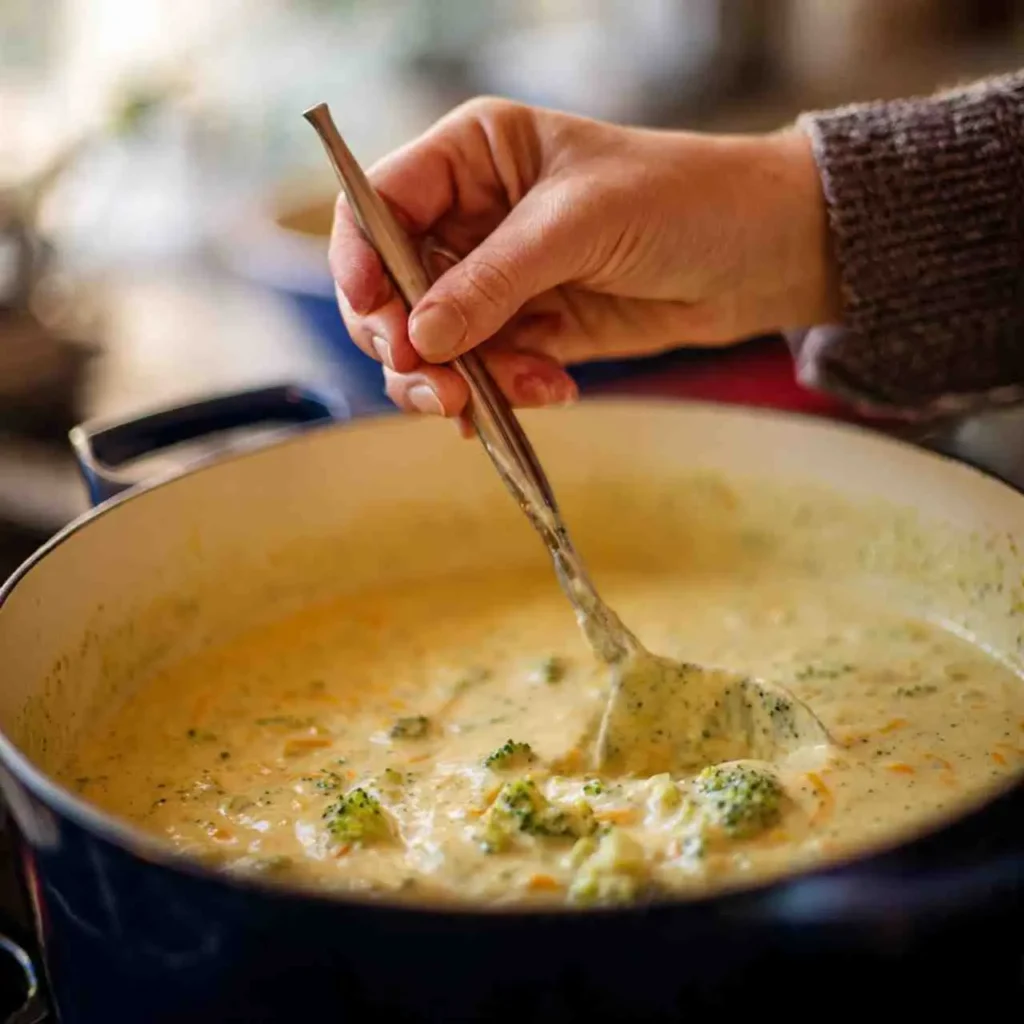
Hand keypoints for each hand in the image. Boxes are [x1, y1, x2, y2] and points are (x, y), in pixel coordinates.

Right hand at [330, 97, 837, 417]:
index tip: (377, 318)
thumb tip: (419, 338)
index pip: (378, 204)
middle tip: (441, 389)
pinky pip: (485, 369)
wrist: (761, 253)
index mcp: (473, 155)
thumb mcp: (580, 225)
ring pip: (432, 341)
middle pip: (392, 287)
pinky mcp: (529, 328)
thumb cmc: (683, 200)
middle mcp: (473, 217)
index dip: (360, 262)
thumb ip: (494, 280)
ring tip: (492, 402)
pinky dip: (504, 391)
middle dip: (406, 343)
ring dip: (455, 380)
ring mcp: (498, 278)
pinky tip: (552, 390)